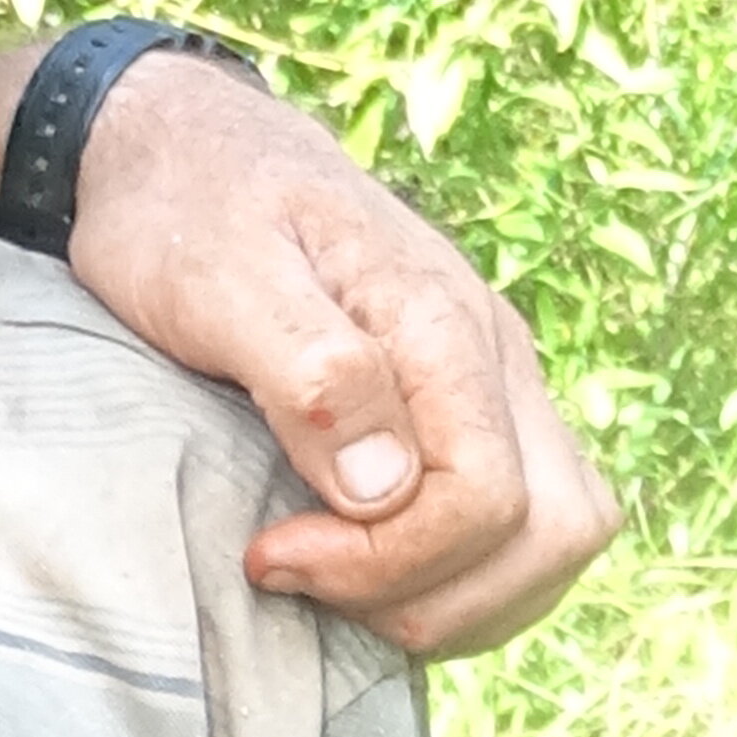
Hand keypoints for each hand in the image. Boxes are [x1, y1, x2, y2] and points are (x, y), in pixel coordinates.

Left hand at [63, 48, 620, 655]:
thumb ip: (309, 373)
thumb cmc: (183, 206)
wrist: (178, 138)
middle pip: (555, 529)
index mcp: (440, 322)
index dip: (385, 561)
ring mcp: (491, 376)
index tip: (269, 557)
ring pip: (558, 532)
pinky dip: (467, 571)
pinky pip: (523, 514)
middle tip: (310, 587)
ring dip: (464, 597)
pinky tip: (373, 571)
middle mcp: (492, 351)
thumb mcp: (215, 279)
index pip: (485, 498)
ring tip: (342, 592)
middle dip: (438, 597)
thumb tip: (384, 488)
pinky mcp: (468, 398)